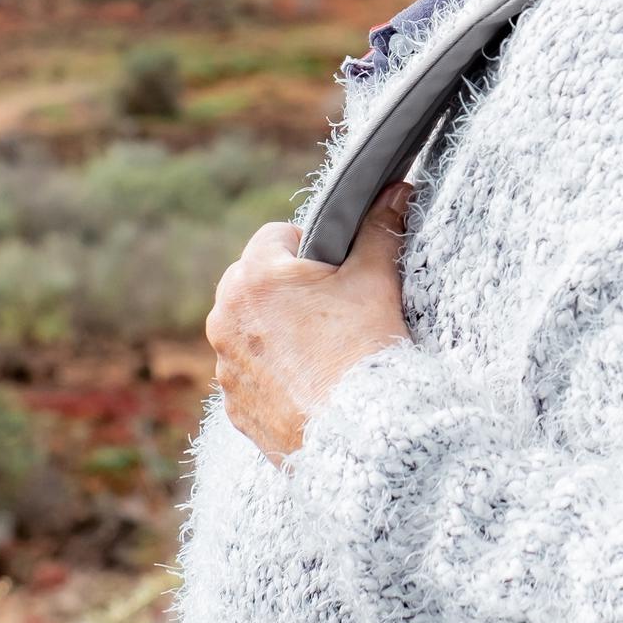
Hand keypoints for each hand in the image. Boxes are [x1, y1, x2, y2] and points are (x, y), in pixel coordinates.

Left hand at [207, 179, 415, 464]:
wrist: (359, 434)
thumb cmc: (364, 348)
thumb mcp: (376, 279)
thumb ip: (380, 228)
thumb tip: (396, 188)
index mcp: (254, 277)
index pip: (276, 236)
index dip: (311, 246)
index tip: (337, 269)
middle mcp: (226, 319)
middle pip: (253, 281)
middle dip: (285, 287)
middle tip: (330, 306)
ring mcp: (226, 367)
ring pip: (248, 329)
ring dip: (274, 330)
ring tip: (322, 348)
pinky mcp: (234, 407)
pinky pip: (250, 375)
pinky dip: (273, 373)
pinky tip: (310, 382)